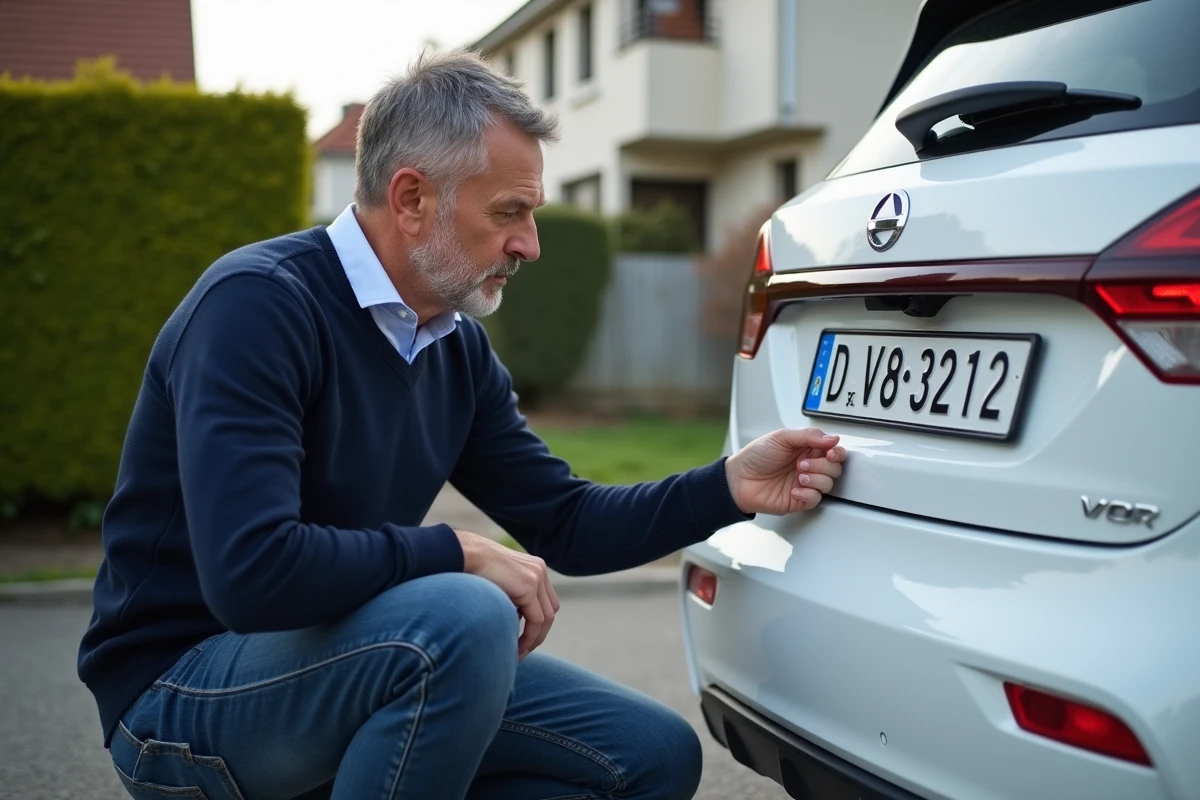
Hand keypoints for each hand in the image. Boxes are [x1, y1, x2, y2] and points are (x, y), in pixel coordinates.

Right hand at [455, 530, 559, 660]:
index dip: (538, 623)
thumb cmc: (473, 570)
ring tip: (519, 653)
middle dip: (538, 633)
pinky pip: (536, 620)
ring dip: (534, 639)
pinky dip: (529, 637)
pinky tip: (516, 648)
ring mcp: (537, 577)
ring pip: (546, 618)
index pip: (545, 602)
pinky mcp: (529, 586)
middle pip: (550, 610)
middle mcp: (540, 570)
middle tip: (523, 651)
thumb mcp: (499, 582)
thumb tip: (513, 621)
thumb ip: (511, 596)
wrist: (465, 553)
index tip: (524, 640)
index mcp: (535, 567)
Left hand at [724, 428, 846, 514]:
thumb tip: (832, 438)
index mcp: (807, 449)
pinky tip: (794, 488)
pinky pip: (815, 499)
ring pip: (828, 484)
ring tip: (799, 476)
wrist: (739, 479)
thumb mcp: (781, 438)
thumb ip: (808, 436)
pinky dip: (807, 494)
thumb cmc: (755, 456)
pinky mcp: (799, 499)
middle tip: (802, 464)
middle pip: (835, 468)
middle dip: (823, 466)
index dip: (837, 452)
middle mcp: (809, 466)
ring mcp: (805, 483)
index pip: (833, 450)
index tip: (830, 452)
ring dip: (816, 479)